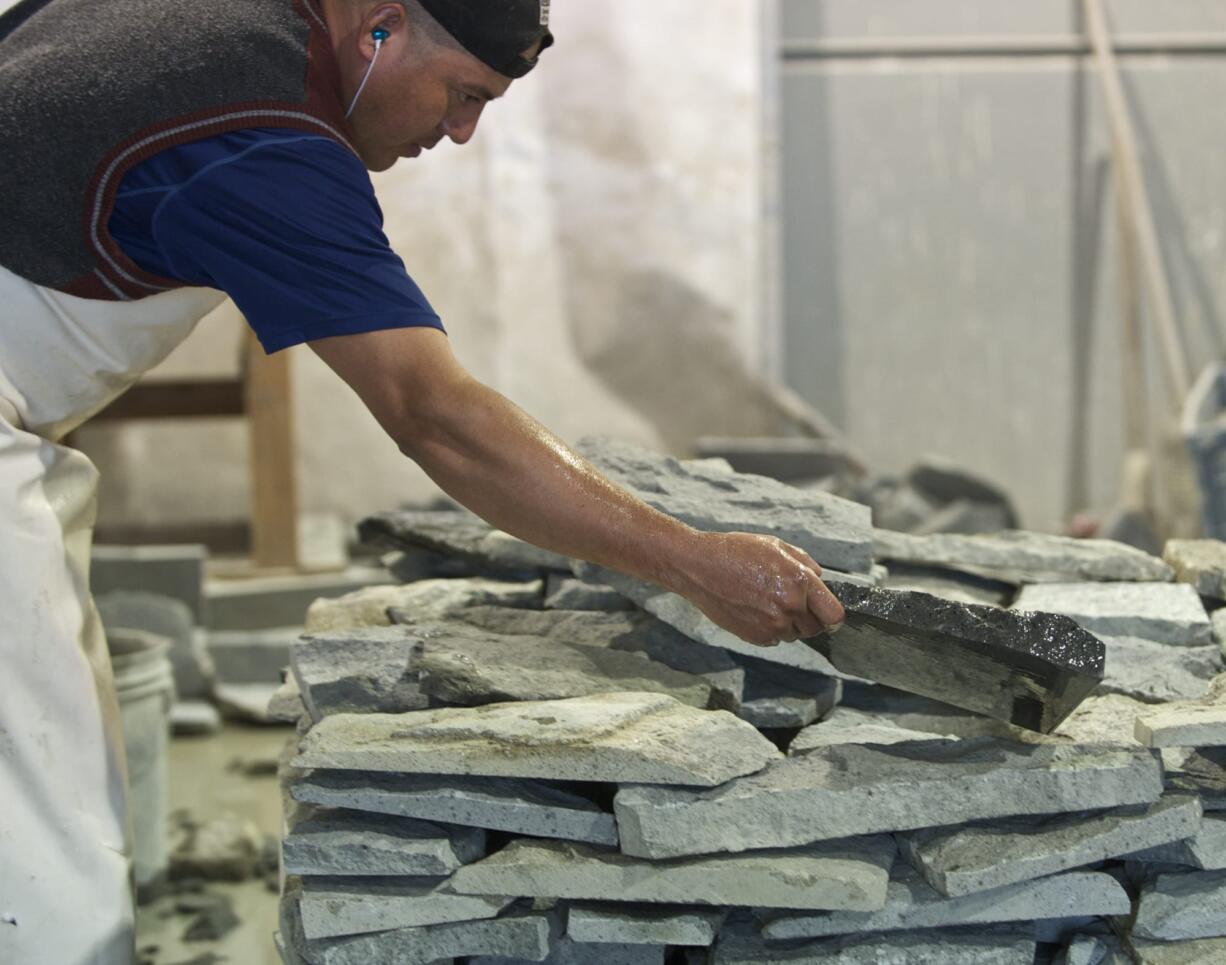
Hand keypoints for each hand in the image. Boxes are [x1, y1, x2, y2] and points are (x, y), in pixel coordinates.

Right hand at [673, 531, 844, 646]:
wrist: (698, 567)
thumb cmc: (735, 551)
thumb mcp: (775, 545)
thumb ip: (804, 563)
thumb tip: (820, 580)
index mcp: (799, 582)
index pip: (834, 615)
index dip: (834, 616)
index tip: (829, 615)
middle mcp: (789, 606)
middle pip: (816, 628)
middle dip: (809, 618)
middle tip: (790, 602)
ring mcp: (772, 625)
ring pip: (794, 635)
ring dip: (788, 623)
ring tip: (766, 601)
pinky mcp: (755, 636)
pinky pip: (774, 639)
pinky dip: (769, 629)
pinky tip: (754, 609)